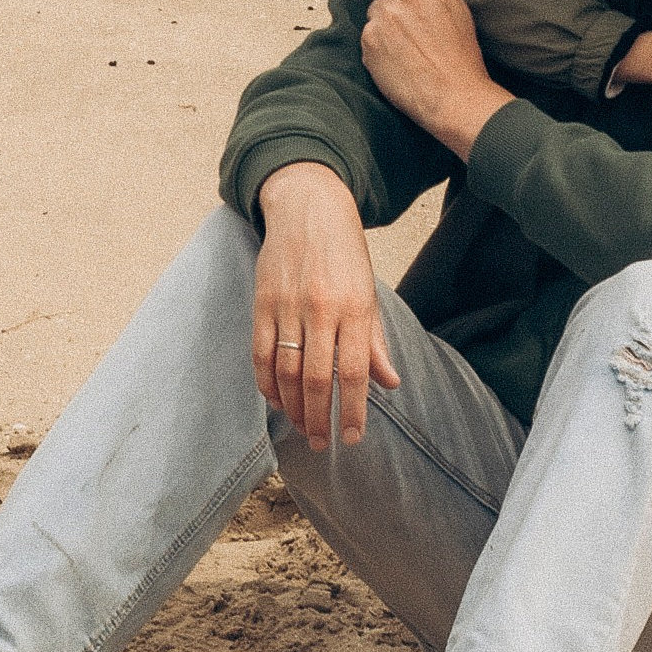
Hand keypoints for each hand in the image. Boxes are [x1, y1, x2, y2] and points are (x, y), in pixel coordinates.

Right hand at [253, 163, 401, 449]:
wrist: (308, 208)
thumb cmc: (344, 253)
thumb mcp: (369, 293)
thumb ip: (375, 341)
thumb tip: (390, 382)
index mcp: (355, 308)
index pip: (355, 371)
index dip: (353, 410)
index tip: (351, 437)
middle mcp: (321, 309)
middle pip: (317, 378)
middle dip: (319, 418)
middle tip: (320, 444)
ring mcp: (288, 306)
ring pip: (287, 371)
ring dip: (293, 407)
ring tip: (300, 428)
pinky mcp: (262, 302)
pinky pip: (261, 353)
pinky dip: (267, 382)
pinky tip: (276, 400)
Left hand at [361, 0, 513, 156]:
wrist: (454, 96)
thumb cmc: (460, 58)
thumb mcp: (455, 6)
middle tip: (399, 14)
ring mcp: (383, 16)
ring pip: (371, 9)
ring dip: (381, 22)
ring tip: (405, 44)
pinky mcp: (369, 41)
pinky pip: (366, 35)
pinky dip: (377, 46)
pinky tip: (396, 59)